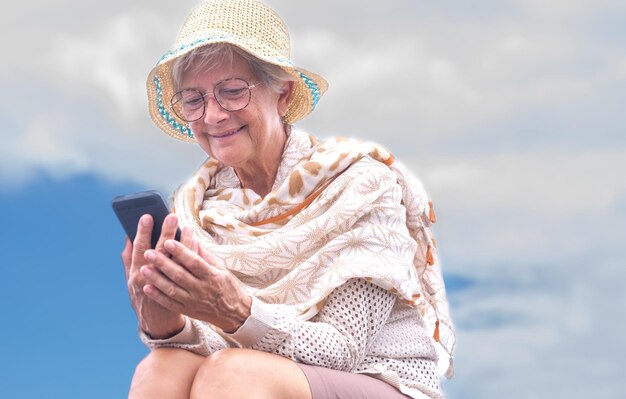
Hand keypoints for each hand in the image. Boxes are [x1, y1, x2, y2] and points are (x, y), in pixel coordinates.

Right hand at [121, 213, 190, 338]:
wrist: (158, 324)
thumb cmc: (143, 298)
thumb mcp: (130, 281)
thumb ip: (129, 260)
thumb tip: (127, 238)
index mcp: (136, 274)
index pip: (139, 249)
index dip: (143, 232)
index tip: (147, 216)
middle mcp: (151, 280)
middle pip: (160, 252)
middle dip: (165, 233)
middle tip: (171, 216)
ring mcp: (167, 285)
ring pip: (176, 260)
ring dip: (182, 242)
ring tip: (186, 226)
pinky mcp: (183, 290)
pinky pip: (188, 271)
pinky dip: (190, 255)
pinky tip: (194, 243)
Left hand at [140, 239, 251, 332]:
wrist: (234, 314)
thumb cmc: (228, 287)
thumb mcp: (221, 269)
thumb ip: (205, 255)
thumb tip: (192, 240)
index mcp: (212, 276)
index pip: (194, 262)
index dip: (181, 252)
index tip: (168, 241)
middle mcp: (202, 289)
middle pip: (179, 275)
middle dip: (163, 263)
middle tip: (149, 252)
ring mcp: (193, 301)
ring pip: (172, 289)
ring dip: (156, 279)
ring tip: (144, 268)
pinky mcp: (187, 310)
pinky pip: (170, 303)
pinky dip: (157, 296)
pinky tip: (147, 287)